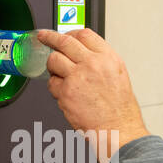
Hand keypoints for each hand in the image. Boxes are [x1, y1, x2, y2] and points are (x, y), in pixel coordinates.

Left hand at [37, 28, 147, 162]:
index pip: (84, 34)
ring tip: (59, 75)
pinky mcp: (66, 92)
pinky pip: (52, 84)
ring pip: (54, 61)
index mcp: (108, 58)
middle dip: (50, 38)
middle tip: (43, 37)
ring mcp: (78, 77)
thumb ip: (100, 62)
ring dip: (53, 67)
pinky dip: (55, 88)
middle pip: (65, 42)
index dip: (70, 33)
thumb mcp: (117, 75)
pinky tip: (65, 94)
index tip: (63, 34)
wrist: (118, 129)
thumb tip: (82, 54)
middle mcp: (93, 64)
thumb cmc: (120, 109)